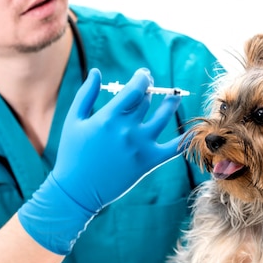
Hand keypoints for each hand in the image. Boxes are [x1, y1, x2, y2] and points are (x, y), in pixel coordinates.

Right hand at [18, 68, 183, 253]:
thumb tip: (96, 72)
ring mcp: (141, 146)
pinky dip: (184, 139)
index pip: (135, 89)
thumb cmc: (72, 153)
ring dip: (171, 104)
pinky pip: (173, 149)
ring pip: (163, 118)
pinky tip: (190, 130)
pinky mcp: (149, 162)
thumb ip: (86, 94)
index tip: (143, 75)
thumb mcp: (74, 120)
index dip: (142, 78)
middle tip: (150, 87)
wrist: (78, 190)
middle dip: (150, 90)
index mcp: (109, 117)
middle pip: (146, 101)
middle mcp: (128, 130)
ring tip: (174, 98)